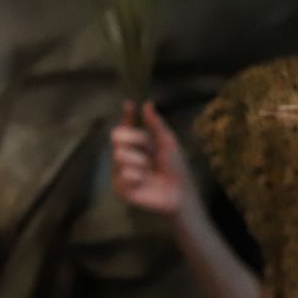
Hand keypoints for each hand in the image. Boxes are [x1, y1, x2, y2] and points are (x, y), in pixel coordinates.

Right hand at [109, 100, 195, 218]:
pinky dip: (138, 177)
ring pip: (119, 155)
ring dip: (140, 162)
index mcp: (137, 143)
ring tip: (150, 172)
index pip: (126, 125)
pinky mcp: (119, 187)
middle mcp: (125, 154)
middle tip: (151, 154)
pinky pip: (124, 173)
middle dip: (136, 140)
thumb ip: (157, 125)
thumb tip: (148, 103)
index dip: (126, 115)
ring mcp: (120, 171)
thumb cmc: (176, 170)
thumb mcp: (168, 144)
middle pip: (116, 135)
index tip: (130, 104)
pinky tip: (145, 184)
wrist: (180, 194)